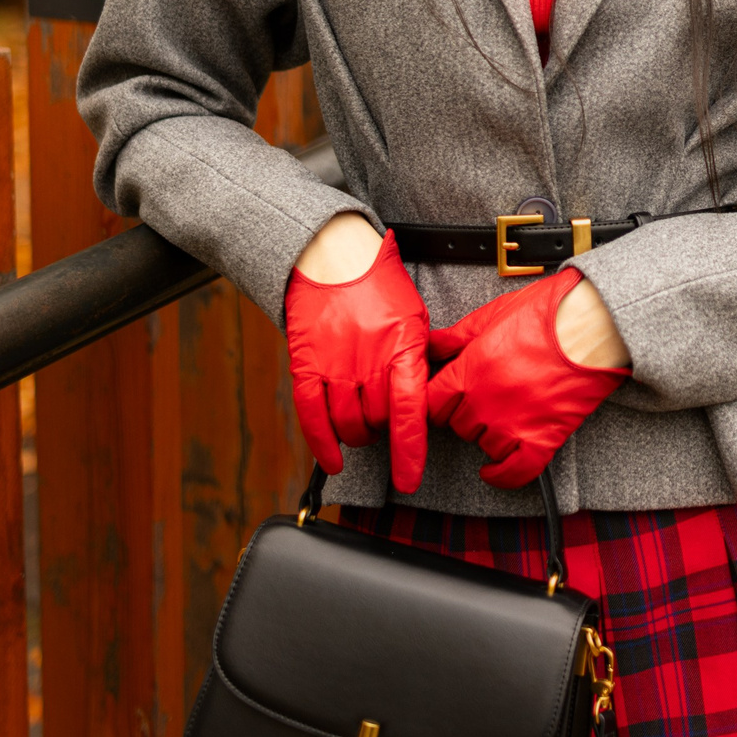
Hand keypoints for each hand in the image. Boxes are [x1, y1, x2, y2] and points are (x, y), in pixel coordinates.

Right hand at [285, 223, 429, 491]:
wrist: (334, 256)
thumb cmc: (380, 286)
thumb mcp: (415, 319)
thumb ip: (418, 360)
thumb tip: (430, 398)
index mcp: (402, 350)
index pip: (408, 413)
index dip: (409, 453)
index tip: (409, 480)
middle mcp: (368, 362)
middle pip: (378, 422)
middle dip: (386, 431)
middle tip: (387, 421)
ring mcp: (334, 365)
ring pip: (347, 424)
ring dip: (358, 435)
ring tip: (364, 426)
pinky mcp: (306, 364)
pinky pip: (311, 415)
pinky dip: (321, 443)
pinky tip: (332, 459)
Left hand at [425, 271, 627, 488]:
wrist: (595, 323)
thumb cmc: (549, 312)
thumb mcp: (494, 314)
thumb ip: (456, 336)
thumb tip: (428, 345)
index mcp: (473, 367)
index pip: (433, 402)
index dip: (437, 400)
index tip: (445, 399)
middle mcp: (488, 400)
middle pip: (458, 425)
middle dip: (465, 414)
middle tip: (481, 399)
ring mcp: (516, 423)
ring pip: (484, 446)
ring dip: (488, 435)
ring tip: (501, 416)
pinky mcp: (544, 438)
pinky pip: (515, 472)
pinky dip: (503, 476)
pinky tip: (495, 469)